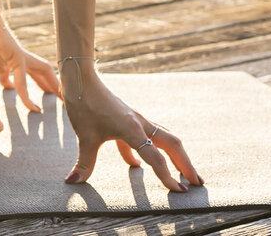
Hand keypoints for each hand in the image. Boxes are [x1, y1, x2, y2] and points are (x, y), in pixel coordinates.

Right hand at [0, 1, 60, 112]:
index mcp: (1, 57)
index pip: (14, 73)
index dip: (15, 86)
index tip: (13, 94)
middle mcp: (14, 58)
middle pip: (36, 72)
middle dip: (45, 84)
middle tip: (55, 97)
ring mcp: (19, 57)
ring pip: (42, 73)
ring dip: (52, 85)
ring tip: (63, 99)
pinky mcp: (17, 58)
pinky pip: (23, 80)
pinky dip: (27, 95)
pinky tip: (32, 107)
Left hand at [62, 72, 203, 191]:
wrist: (81, 79)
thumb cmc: (83, 104)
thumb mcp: (83, 136)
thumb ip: (84, 162)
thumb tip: (73, 181)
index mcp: (132, 129)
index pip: (156, 157)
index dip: (167, 176)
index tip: (179, 191)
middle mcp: (140, 124)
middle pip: (173, 145)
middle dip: (185, 164)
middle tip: (197, 183)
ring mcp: (136, 120)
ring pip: (163, 139)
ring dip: (175, 156)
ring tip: (181, 173)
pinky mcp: (128, 119)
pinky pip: (144, 136)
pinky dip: (146, 150)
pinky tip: (135, 165)